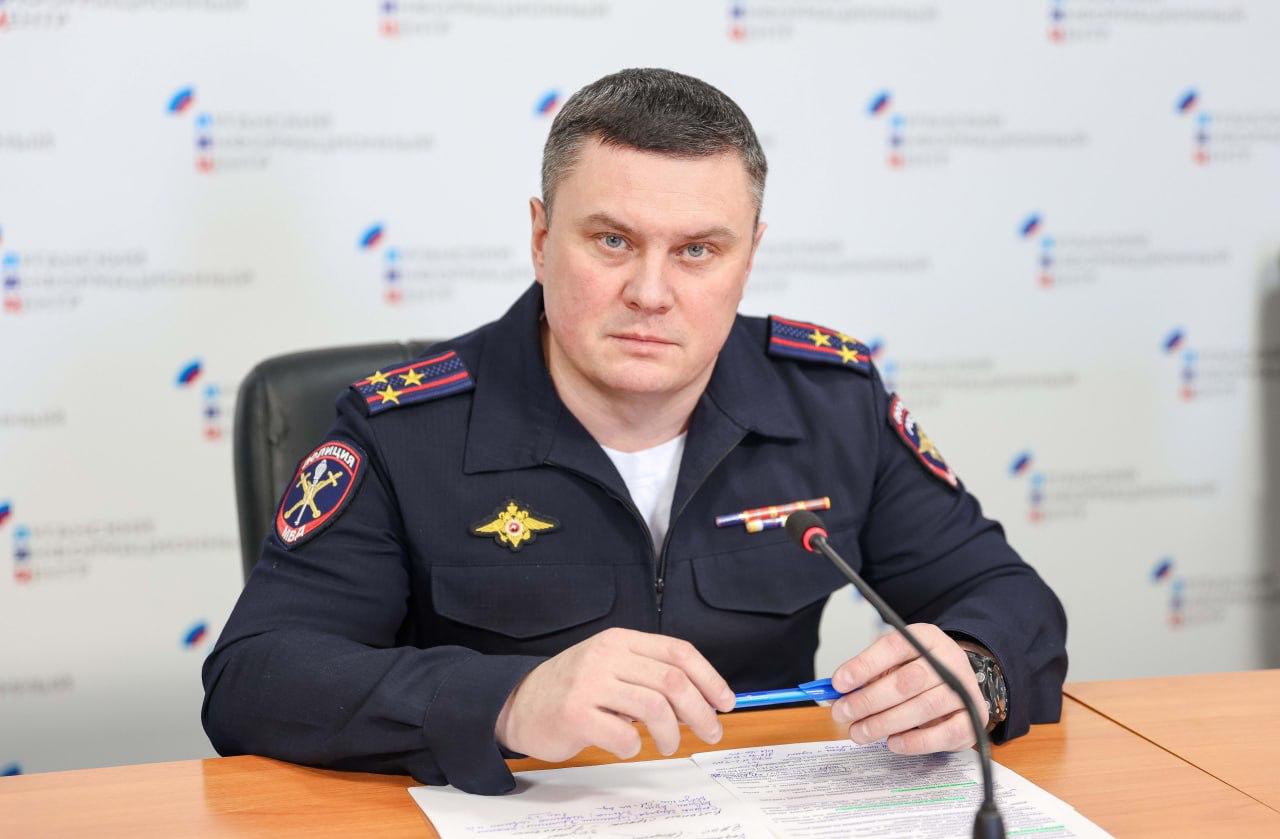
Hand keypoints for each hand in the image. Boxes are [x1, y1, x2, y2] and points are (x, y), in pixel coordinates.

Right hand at [494, 628, 735, 761]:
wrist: (518, 703)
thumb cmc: (573, 690)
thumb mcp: (611, 667)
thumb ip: (648, 675)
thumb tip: (701, 700)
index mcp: (621, 640)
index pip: (678, 652)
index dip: (709, 678)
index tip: (725, 703)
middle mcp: (606, 655)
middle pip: (673, 681)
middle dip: (701, 712)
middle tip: (710, 733)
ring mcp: (589, 683)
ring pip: (655, 707)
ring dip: (671, 733)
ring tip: (668, 744)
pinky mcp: (574, 713)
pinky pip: (623, 735)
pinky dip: (634, 746)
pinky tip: (628, 746)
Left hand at [829, 624, 985, 753]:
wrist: (958, 681)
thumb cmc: (918, 671)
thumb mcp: (893, 661)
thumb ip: (867, 673)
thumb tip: (834, 691)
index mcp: (926, 638)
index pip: (893, 647)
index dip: (863, 666)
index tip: (838, 683)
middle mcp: (949, 662)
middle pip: (907, 681)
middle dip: (869, 700)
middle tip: (843, 713)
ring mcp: (964, 691)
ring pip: (922, 708)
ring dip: (884, 723)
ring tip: (859, 732)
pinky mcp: (972, 720)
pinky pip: (944, 734)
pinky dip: (915, 742)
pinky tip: (893, 742)